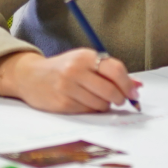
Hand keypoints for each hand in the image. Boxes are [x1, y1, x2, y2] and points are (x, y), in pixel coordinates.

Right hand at [0, 49, 141, 113]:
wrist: (30, 76)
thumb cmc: (63, 69)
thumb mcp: (85, 62)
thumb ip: (110, 72)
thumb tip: (137, 86)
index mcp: (85, 56)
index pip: (115, 70)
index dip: (128, 84)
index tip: (133, 93)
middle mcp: (75, 70)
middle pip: (110, 90)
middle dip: (120, 98)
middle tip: (120, 100)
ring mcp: (67, 88)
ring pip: (100, 103)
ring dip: (105, 105)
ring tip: (98, 99)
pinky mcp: (62, 103)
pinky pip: (87, 111)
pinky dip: (92, 110)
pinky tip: (85, 102)